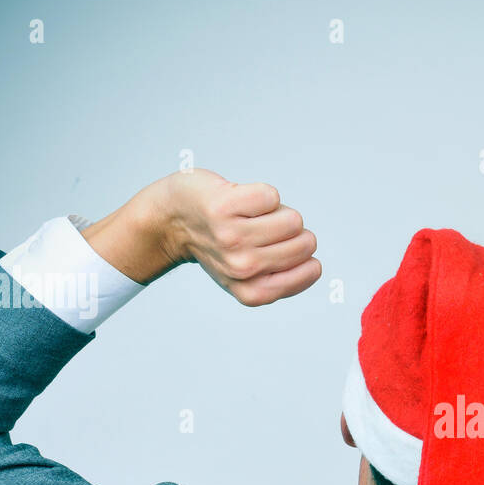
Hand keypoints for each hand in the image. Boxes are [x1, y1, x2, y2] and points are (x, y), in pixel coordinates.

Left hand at [84, 168, 320, 305]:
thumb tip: (313, 265)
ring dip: (276, 211)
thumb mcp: (247, 278)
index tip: (276, 249)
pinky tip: (238, 200)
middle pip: (306, 242)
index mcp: (252, 291)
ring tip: (249, 215)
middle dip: (290, 232)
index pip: (311, 270)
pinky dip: (259, 193)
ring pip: (292, 219)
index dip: (303, 254)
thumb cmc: (217, 244)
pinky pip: (271, 195)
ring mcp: (233, 238)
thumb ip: (281, 280)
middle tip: (258, 229)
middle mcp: (242, 268)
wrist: (171, 219)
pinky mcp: (225, 206)